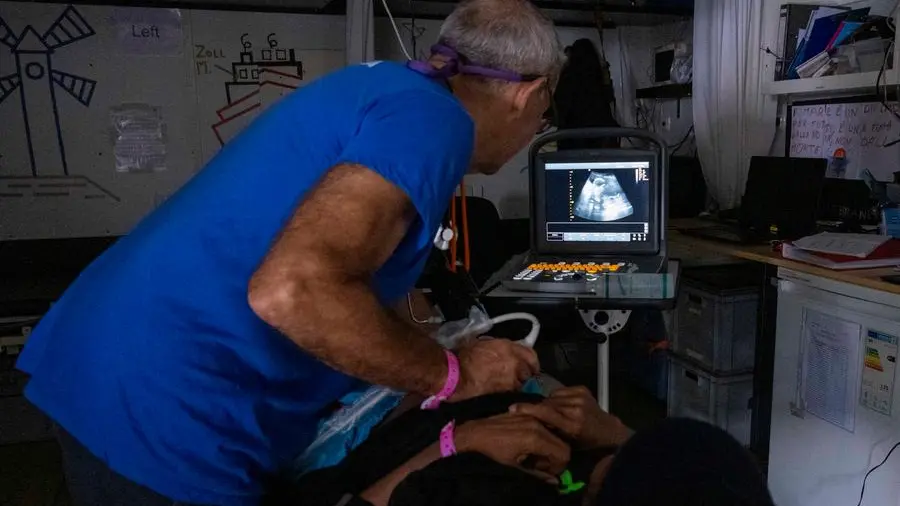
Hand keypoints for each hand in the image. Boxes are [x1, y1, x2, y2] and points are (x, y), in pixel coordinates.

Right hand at [450, 338, 539, 400]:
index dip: (532, 361)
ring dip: (517, 384)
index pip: (530, 354)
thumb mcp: (481, 343)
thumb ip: (497, 346)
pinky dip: (510, 391)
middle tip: (519, 376)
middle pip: (530, 371)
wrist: (457, 376)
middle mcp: (514, 362)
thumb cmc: (463, 358)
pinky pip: (513, 392)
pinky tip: (502, 390)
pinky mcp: (505, 392)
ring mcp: (511, 379)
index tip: (532, 364)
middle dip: (525, 374)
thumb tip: (502, 350)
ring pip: (522, 384)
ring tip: (507, 384)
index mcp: (508, 347)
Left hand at [454, 413, 570, 481]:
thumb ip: (537, 474)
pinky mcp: (525, 412)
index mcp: (536, 438)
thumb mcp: (515, 467)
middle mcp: (537, 424)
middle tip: (540, 466)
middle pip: (561, 442)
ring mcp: (531, 416)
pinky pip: (542, 424)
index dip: (559, 465)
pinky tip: (527, 444)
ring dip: (548, 447)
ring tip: (533, 456)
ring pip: (553, 433)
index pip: (563, 452)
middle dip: (555, 457)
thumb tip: (555, 482)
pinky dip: (541, 436)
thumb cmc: (493, 452)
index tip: (547, 471)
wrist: (474, 433)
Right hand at [509, 386, 629, 448]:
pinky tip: (560, 405)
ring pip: (553, 396)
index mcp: (572, 425)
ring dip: (548, 403)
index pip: (545, 413)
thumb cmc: (585, 443)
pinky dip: (557, 397)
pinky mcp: (582, 389)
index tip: (514, 408)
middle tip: (530, 413)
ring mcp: (580, 397)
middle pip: (547, 403)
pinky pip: (561, 391)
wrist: (608, 431)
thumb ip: (550, 432)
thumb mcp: (567, 443)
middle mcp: (576, 409)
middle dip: (538, 408)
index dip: (528, 409)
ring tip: (549, 411)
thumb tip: (531, 422)